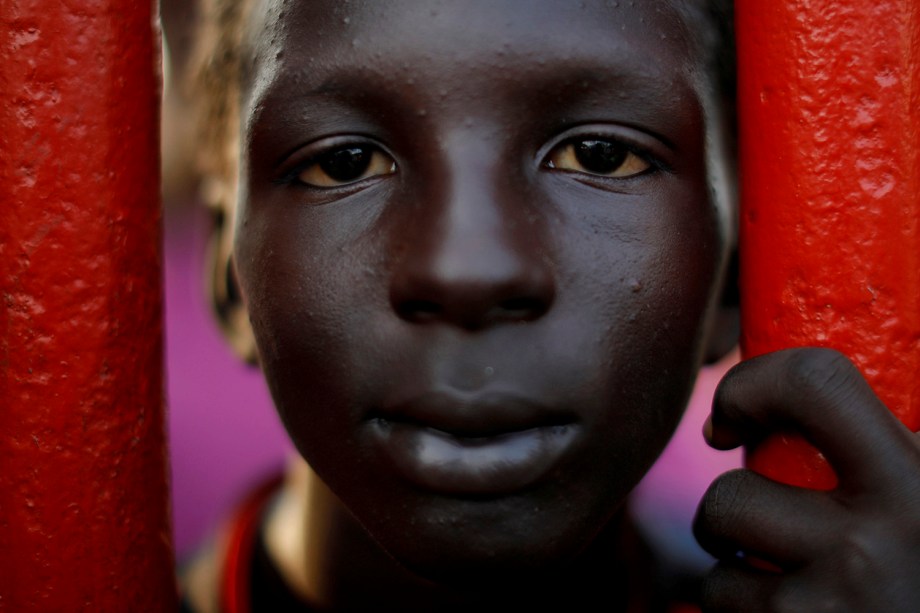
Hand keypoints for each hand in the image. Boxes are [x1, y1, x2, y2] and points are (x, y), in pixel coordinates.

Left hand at [693, 347, 919, 611]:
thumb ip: (901, 439)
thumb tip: (855, 365)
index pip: (812, 383)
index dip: (752, 386)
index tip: (734, 417)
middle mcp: (878, 546)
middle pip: (731, 498)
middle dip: (726, 508)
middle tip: (752, 516)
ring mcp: (836, 611)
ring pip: (719, 578)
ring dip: (736, 577)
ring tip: (787, 582)